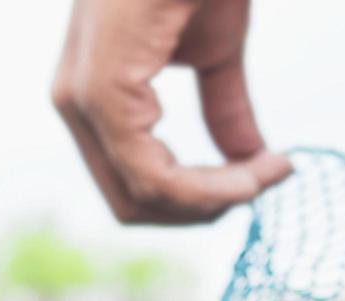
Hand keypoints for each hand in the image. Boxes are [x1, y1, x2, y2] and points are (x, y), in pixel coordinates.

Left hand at [52, 0, 292, 224]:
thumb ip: (225, 109)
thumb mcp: (217, 48)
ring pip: (143, 197)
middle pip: (133, 204)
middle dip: (207, 208)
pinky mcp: (103, 90)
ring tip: (269, 172)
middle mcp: (75, 102)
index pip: (135, 184)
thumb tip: (251, 163)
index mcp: (94, 95)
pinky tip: (253, 169)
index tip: (269, 173)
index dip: (202, 198)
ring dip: (216, 199)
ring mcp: (84, 98)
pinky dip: (208, 187)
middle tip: (268, 180)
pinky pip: (151, 175)